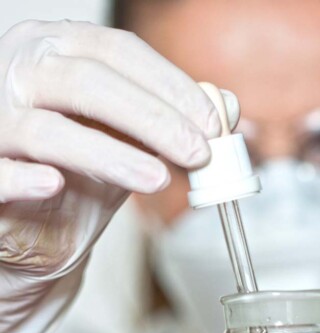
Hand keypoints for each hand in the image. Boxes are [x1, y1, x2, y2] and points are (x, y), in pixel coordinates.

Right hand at [0, 20, 238, 332]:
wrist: (45, 224)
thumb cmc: (90, 174)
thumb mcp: (138, 142)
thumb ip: (176, 121)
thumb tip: (228, 109)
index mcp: (59, 52)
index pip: (117, 51)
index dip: (170, 84)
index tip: (213, 122)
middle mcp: (20, 74)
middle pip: (86, 81)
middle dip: (152, 118)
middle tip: (198, 152)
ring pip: (47, 128)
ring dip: (111, 154)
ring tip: (160, 179)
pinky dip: (23, 179)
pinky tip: (56, 185)